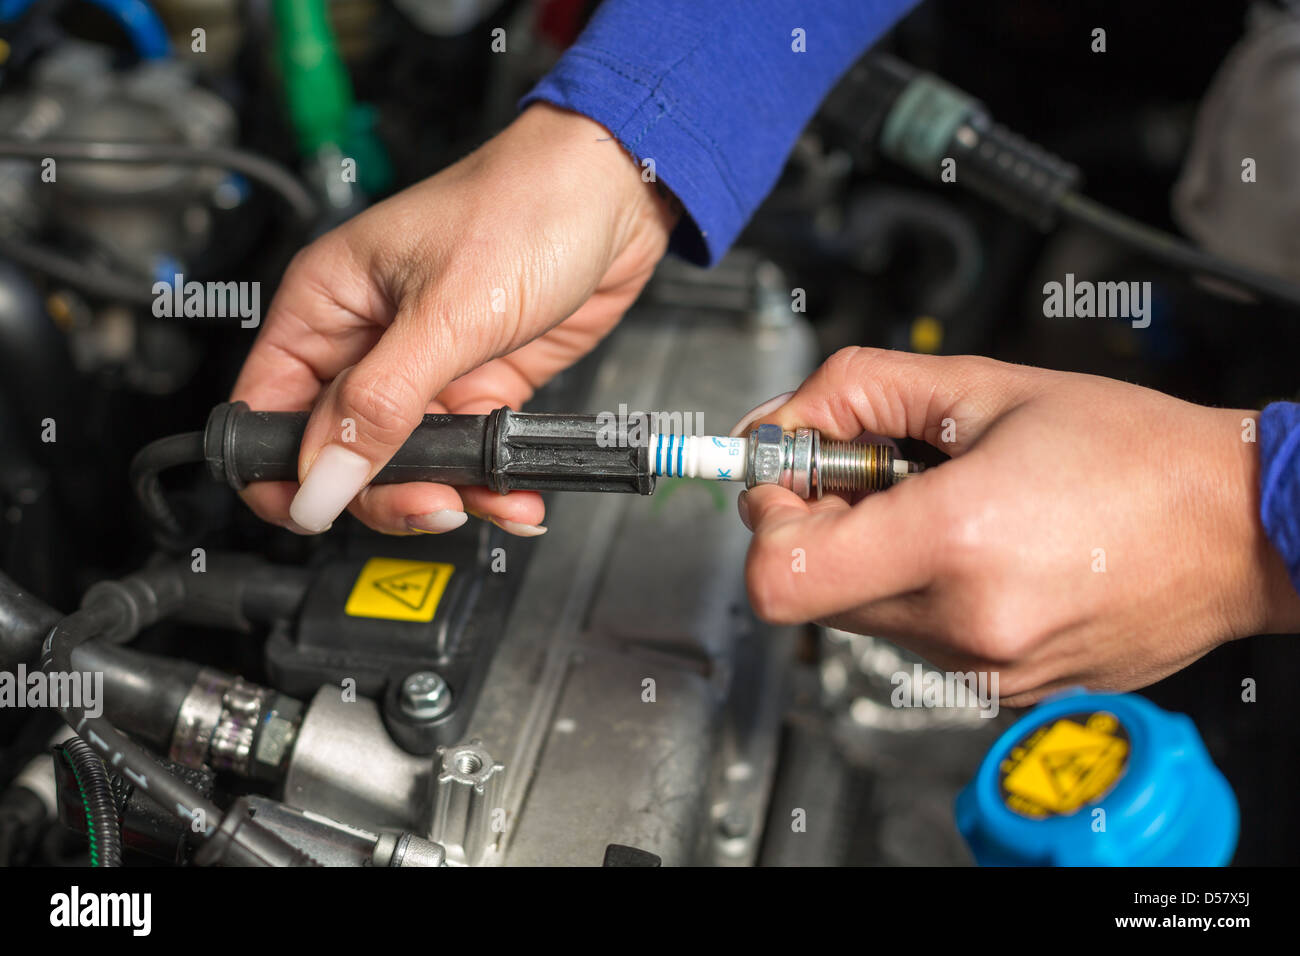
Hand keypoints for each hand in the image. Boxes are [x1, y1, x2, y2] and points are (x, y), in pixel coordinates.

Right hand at [231, 103, 676, 534]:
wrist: (613, 195)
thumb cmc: (524, 207)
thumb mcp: (444, 313)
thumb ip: (380, 403)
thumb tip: (320, 478)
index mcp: (325, 306)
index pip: (266, 409)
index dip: (282, 471)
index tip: (321, 509)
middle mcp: (366, 342)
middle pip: (338, 452)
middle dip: (381, 490)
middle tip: (431, 501)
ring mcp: (423, 370)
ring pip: (405, 464)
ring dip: (445, 493)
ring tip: (485, 498)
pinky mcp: (477, 386)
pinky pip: (465, 454)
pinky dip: (488, 482)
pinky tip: (514, 495)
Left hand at [738, 347, 1299, 706]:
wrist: (1239, 530)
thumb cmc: (1132, 453)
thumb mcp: (982, 384)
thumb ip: (857, 390)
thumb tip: (779, 421)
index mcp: (954, 540)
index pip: (777, 577)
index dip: (765, 521)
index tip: (789, 479)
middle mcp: (964, 622)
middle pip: (812, 592)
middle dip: (820, 525)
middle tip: (880, 473)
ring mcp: (985, 669)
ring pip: (862, 615)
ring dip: (875, 557)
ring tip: (952, 507)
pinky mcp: (1003, 690)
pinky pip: (917, 639)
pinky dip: (922, 591)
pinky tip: (986, 549)